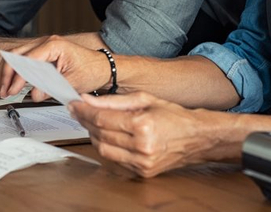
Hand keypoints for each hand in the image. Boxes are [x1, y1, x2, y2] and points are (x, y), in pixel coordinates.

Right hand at [0, 35, 110, 99]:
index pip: (28, 60)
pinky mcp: (43, 54)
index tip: (13, 90)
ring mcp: (43, 47)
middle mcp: (46, 42)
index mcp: (53, 45)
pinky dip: (13, 71)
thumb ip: (51, 87)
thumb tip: (34, 94)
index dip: (17, 77)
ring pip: (16, 57)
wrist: (103, 67)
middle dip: (6, 74)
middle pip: (16, 55)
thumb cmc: (92, 70)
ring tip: (1, 89)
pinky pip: (22, 60)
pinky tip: (5, 82)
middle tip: (3, 91)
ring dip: (7, 73)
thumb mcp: (72, 82)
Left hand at [69, 92, 232, 176]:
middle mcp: (142, 146)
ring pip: (103, 149)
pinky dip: (107, 147)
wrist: (196, 138)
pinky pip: (114, 160)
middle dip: (85, 121)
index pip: (102, 118)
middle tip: (78, 111)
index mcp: (143, 125)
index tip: (74, 104)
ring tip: (92, 122)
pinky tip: (106, 136)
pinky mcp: (142, 172)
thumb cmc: (173, 115)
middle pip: (100, 134)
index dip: (84, 111)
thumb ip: (113, 100)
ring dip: (93, 135)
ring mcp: (142, 162)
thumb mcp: (144, 99)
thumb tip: (88, 99)